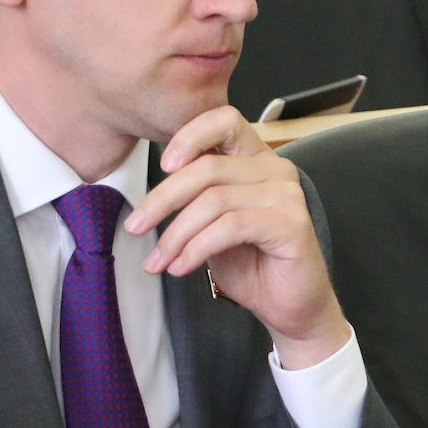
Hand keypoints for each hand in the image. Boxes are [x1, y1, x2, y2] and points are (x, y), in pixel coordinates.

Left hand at [125, 106, 349, 369]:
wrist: (290, 306)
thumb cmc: (251, 264)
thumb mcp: (213, 223)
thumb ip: (195, 197)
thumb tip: (149, 192)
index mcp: (256, 160)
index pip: (224, 120)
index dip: (189, 136)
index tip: (162, 166)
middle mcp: (277, 169)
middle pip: (206, 168)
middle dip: (162, 200)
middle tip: (135, 228)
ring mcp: (287, 195)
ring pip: (213, 200)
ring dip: (175, 235)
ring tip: (158, 262)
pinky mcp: (292, 223)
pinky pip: (230, 227)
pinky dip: (196, 248)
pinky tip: (181, 267)